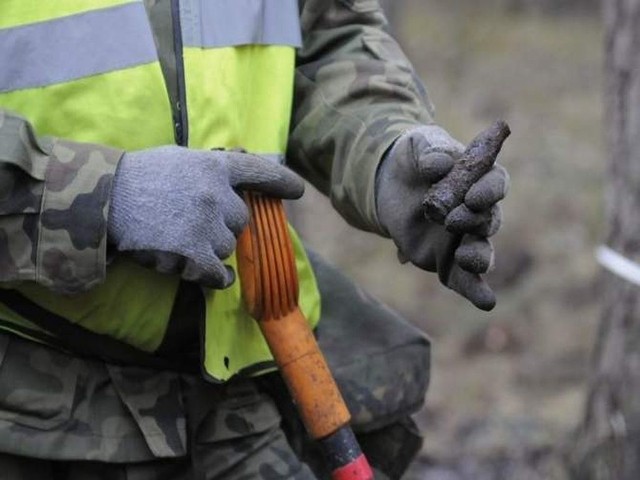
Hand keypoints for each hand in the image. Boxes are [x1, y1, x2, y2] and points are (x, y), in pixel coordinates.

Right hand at [108, 146, 303, 287]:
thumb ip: (211, 168)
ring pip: (228, 247)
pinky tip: (218, 277)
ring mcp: (207, 226)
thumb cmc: (139, 176)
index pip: (259, 173)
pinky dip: (220, 278)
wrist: (106, 200)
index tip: (297, 190)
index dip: (282, 182)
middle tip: (195, 220)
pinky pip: (220, 274)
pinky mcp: (194, 255)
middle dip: (224, 224)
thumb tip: (236, 174)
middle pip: (241, 220)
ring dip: (213, 247)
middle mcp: (218, 195)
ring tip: (182, 238)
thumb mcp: (180, 159)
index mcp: (216, 167)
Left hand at [376, 125, 508, 310]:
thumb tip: (439, 166)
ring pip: (481, 251)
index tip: (473, 197)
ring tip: (467, 259)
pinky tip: (487, 302)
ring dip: (479, 257)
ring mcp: (464, 239)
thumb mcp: (417, 147)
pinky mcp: (446, 262)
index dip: (489, 191)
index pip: (495, 184)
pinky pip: (464, 280)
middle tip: (452, 221)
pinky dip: (477, 291)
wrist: (389, 184)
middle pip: (489, 219)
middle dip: (474, 222)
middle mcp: (479, 212)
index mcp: (479, 179)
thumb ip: (430, 152)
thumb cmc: (413, 159)